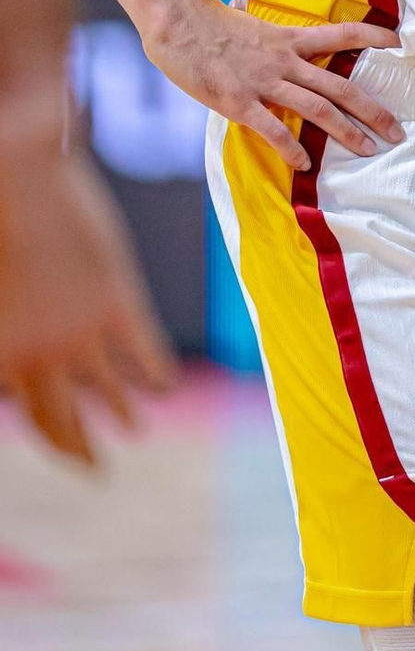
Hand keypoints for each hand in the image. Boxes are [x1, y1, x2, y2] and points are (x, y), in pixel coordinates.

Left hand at [0, 142, 174, 464]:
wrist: (20, 180)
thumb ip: (12, 333)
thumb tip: (15, 373)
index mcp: (4, 354)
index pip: (29, 415)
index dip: (50, 437)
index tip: (68, 447)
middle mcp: (42, 356)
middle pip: (63, 422)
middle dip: (80, 451)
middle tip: (95, 470)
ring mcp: (84, 332)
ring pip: (109, 395)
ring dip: (122, 418)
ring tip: (133, 432)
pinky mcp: (119, 303)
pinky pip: (143, 355)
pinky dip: (153, 375)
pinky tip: (162, 385)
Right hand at [143, 0, 401, 172]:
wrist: (176, 21)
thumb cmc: (207, 22)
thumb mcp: (243, 21)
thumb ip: (256, 26)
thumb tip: (242, 9)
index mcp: (290, 39)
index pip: (343, 34)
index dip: (374, 37)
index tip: (401, 44)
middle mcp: (285, 60)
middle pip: (340, 85)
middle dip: (373, 110)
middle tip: (397, 131)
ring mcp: (264, 82)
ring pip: (317, 108)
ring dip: (346, 132)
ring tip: (368, 150)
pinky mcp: (240, 102)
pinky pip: (273, 129)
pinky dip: (291, 148)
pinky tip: (304, 164)